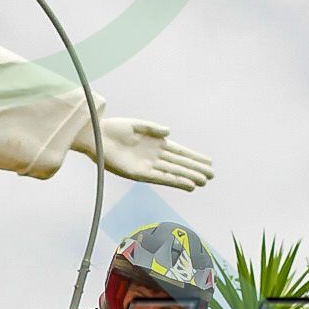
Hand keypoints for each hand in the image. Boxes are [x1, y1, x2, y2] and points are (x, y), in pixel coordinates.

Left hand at [95, 116, 212, 190]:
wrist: (97, 137)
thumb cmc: (115, 128)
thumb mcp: (137, 125)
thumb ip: (153, 129)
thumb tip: (169, 133)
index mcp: (156, 143)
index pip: (180, 152)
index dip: (194, 157)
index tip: (208, 161)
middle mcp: (154, 156)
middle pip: (180, 164)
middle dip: (196, 169)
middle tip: (211, 175)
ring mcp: (148, 165)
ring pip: (173, 172)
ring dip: (188, 177)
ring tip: (203, 182)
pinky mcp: (139, 174)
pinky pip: (161, 178)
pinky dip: (175, 181)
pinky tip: (187, 184)